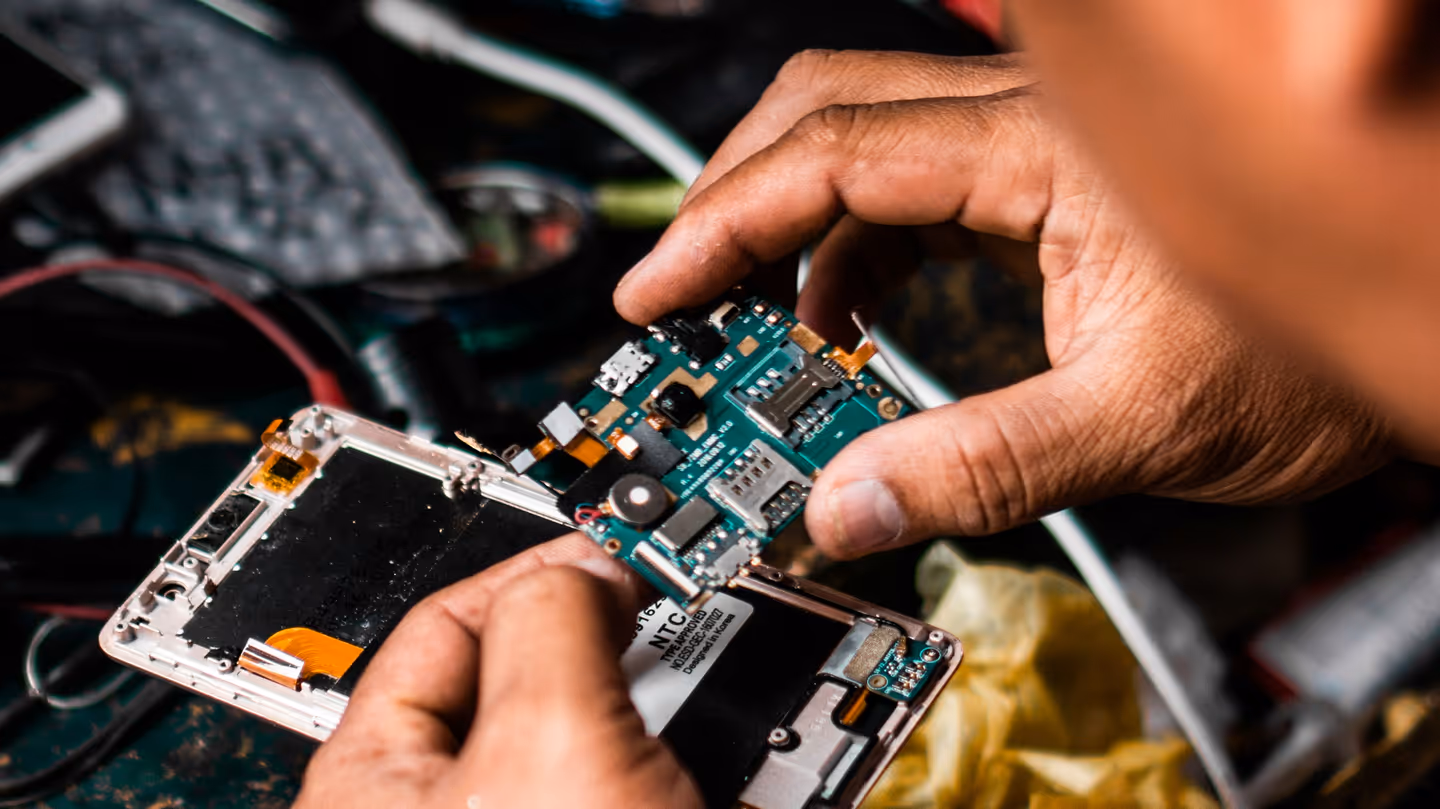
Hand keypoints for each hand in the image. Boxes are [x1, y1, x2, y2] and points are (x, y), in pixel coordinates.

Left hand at [295, 534, 701, 808]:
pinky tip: (704, 762)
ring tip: (691, 706)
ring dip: (645, 706)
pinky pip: (617, 783)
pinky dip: (666, 759)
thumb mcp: (554, 739)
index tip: (604, 546)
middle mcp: (436, 808)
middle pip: (517, 673)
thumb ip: (552, 621)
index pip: (442, 625)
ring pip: (580, 733)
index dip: (529, 570)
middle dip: (595, 641)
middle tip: (654, 620)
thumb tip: (582, 570)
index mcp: (374, 784)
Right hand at [614, 50, 1393, 557]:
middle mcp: (1025, 125)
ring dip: (788, 224)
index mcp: (1039, 153)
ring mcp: (1029, 148)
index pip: (834, 156)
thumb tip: (847, 511)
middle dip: (735, 195)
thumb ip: (982, 467)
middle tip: (679, 287)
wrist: (1401, 315)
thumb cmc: (1303, 357)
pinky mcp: (1037, 184)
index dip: (726, 223)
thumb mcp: (1137, 424)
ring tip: (747, 319)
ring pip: (862, 138)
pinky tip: (838, 318)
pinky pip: (908, 187)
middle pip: (826, 109)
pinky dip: (848, 248)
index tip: (657, 290)